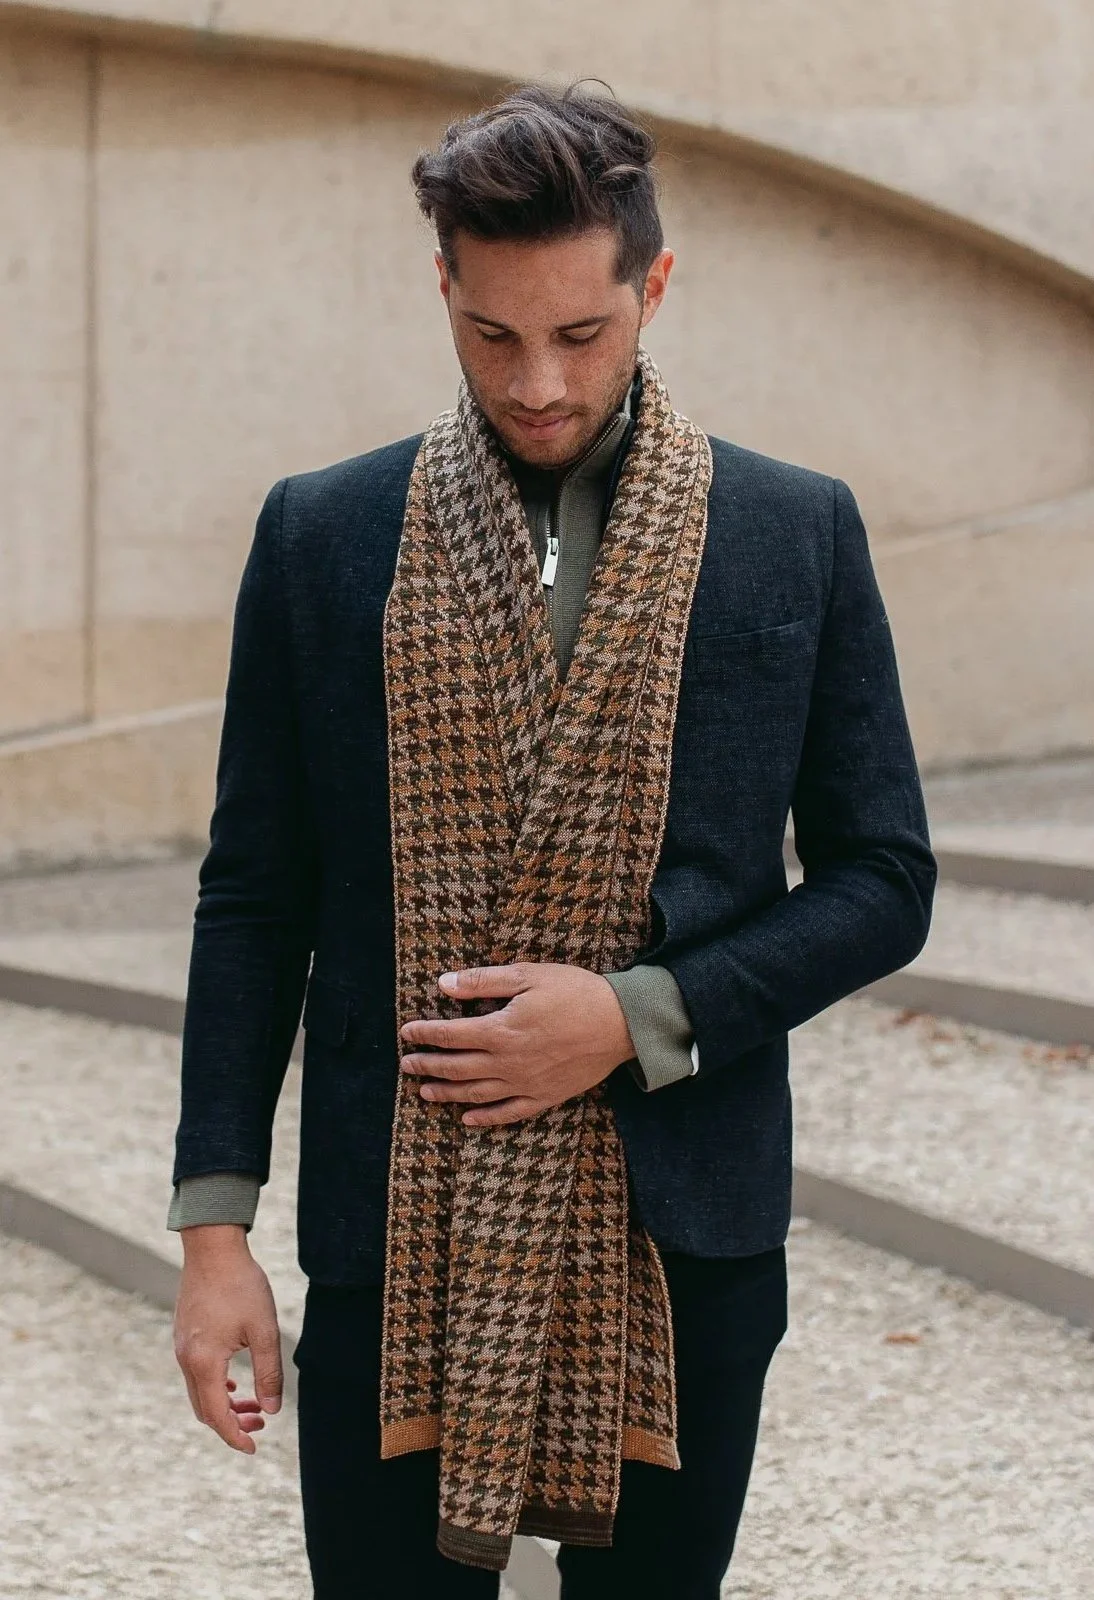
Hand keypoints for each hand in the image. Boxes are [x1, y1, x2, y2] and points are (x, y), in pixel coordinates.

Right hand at [173, 1225, 281, 1453]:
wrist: (213, 1248)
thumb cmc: (241, 1286)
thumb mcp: (263, 1330)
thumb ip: (268, 1372)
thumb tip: (273, 1409)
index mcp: (204, 1363)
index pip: (217, 1416)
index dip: (235, 1437)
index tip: (254, 1449)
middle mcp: (186, 1360)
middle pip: (205, 1409)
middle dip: (232, 1423)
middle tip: (262, 1423)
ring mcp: (181, 1347)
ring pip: (199, 1391)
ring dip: (224, 1403)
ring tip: (254, 1404)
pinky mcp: (183, 1335)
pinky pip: (195, 1373)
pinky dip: (214, 1386)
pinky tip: (234, 1381)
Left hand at [399, 963, 635, 1127]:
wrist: (621, 1023)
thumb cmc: (576, 993)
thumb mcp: (528, 975)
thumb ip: (483, 980)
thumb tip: (444, 984)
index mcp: (500, 1030)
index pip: (450, 1034)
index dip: (425, 1034)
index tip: (407, 1033)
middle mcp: (507, 1063)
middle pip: (456, 1067)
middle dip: (427, 1065)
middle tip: (406, 1064)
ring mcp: (525, 1084)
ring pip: (476, 1094)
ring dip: (447, 1093)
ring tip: (425, 1092)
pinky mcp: (545, 1096)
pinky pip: (509, 1113)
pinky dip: (486, 1119)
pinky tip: (468, 1119)